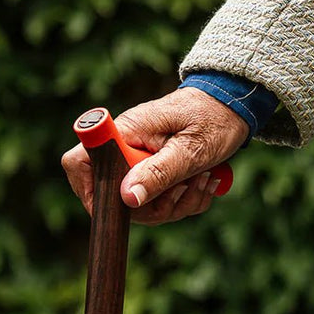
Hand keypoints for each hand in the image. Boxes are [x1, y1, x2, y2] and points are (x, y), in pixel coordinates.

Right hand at [61, 87, 249, 224]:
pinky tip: (204, 181)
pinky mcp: (154, 173)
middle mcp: (125, 148)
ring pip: (142, 207)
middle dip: (155, 206)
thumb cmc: (214, 118)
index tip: (120, 203)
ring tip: (203, 179)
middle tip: (186, 186)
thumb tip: (127, 198)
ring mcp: (138, 162)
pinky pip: (161, 204)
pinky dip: (186, 201)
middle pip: (115, 198)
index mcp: (125, 134)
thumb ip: (158, 173)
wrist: (234, 106)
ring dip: (178, 204)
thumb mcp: (190, 150)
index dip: (89, 189)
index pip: (79, 162)